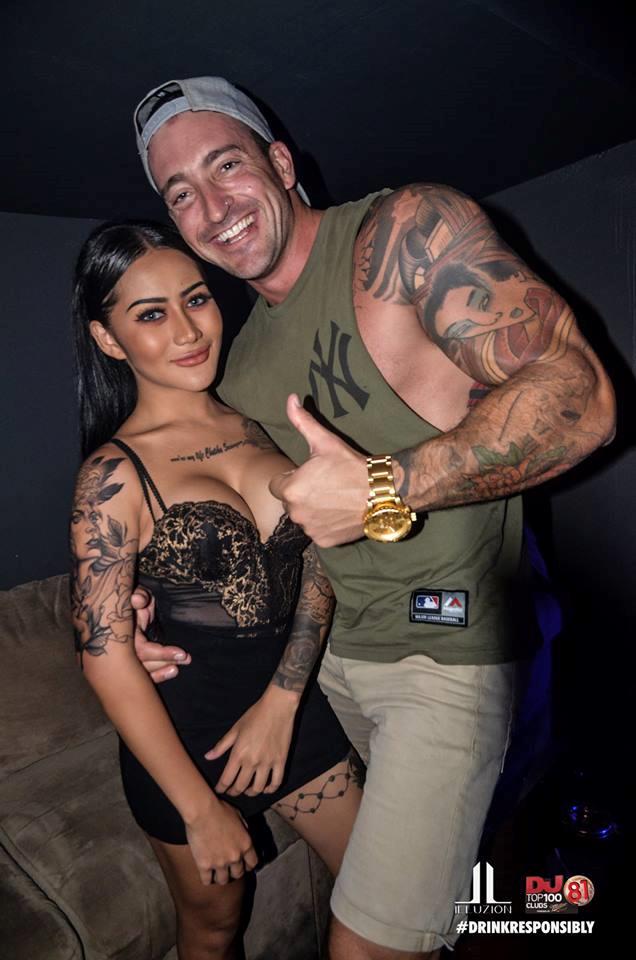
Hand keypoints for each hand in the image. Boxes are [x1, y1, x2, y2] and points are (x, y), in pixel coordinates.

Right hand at [131, 586, 190, 681]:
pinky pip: (142, 675)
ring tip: (181, 665)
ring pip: (143, 672)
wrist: (123, 605)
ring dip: (162, 669)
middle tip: (185, 658)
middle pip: (143, 665)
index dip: (161, 654)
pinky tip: (173, 671)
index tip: (181, 653)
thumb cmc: (132, 599)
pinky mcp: (132, 662)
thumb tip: (138, 600)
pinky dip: (157, 675)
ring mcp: (125, 658)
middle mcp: (122, 650)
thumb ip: (139, 596)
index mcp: (123, 634)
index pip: (142, 650)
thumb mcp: (136, 593)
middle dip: (165, 662)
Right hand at [185, 795, 257, 885]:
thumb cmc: (219, 809)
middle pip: (238, 874)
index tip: (244, 865)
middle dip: (234, 872)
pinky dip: (206, 879)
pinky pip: (207, 881)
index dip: (248, 865)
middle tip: (229, 869)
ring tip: (217, 873)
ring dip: (221, 877)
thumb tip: (245, 834)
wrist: (202, 811)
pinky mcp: (204, 865)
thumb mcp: (239, 816)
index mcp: (246, 844)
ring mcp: (220, 863)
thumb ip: (244, 829)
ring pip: (223, 880)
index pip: (253, 863)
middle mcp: (235, 856)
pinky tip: (205, 875)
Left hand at [205, 686, 299, 796]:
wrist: (277, 707)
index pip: (227, 779)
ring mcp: (268, 763)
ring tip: (247, 791)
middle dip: (234, 792)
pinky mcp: (281, 761)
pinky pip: (276, 782)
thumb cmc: (254, 715)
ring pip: (258, 788)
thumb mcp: (235, 729)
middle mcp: (252, 761)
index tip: (220, 790)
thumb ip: (221, 746)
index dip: (222, 788)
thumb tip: (208, 757)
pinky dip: (270, 789)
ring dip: (251, 793)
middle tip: (232, 792)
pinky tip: (265, 789)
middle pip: (241, 786)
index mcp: (238, 754)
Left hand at [268, 394, 367, 546]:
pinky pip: (317, 532)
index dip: (292, 478)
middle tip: (326, 485)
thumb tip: (290, 399)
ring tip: (334, 498)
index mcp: (291, 489)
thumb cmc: (352, 465)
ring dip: (312, 510)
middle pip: (290, 502)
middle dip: (302, 494)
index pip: (277, 485)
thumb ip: (302, 422)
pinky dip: (325, 525)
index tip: (311, 474)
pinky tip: (340, 513)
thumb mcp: (325, 441)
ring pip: (303, 518)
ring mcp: (310, 529)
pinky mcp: (324, 541)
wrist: (382, 492)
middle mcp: (296, 513)